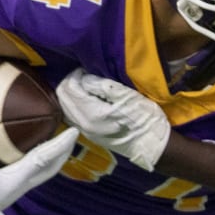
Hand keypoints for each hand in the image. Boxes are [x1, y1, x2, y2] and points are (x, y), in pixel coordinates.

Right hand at [0, 110, 78, 214]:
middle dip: (60, 154)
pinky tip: (16, 152)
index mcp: (16, 181)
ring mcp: (7, 190)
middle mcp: (16, 186)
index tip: (74, 132)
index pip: (45, 159)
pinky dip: (25, 161)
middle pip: (47, 169)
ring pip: (35, 172)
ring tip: (48, 142)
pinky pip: (19, 173)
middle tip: (69, 137)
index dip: (60, 145)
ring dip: (45, 158)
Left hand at [56, 68, 170, 170]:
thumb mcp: (127, 97)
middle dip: (71, 82)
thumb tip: (85, 78)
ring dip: (72, 93)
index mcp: (91, 114)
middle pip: (62, 98)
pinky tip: (88, 98)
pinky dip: (74, 103)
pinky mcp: (89, 134)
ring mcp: (85, 131)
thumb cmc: (144, 119)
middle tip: (86, 75)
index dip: (76, 74)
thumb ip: (102, 86)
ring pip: (65, 107)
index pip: (69, 88)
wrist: (152, 145)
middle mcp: (82, 124)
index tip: (89, 69)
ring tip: (88, 85)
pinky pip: (72, 115)